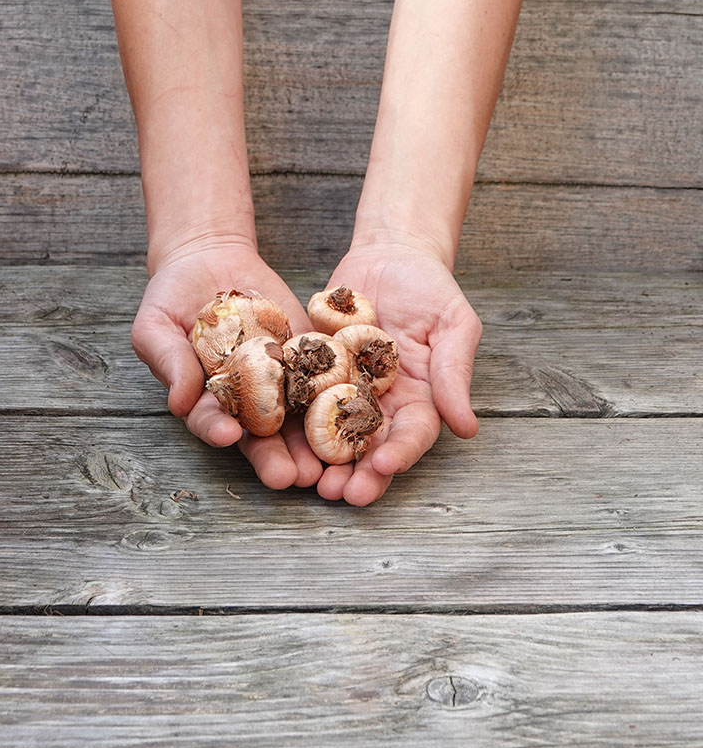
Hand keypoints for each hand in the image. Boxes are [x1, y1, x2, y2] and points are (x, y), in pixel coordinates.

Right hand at [131, 241, 321, 489]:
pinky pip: (323, 375)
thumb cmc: (172, 297)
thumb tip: (179, 402)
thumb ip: (168, 361)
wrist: (211, 259)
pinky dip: (336, 395)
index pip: (212, 422)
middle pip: (261, 435)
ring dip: (311, 444)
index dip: (217, 430)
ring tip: (323, 465)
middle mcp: (246, 398)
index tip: (227, 435)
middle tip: (288, 478)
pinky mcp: (306, 354)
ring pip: (297, 418)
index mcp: (207, 399)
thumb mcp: (157, 325)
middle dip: (274, 457)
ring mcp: (279, 378)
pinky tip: (350, 410)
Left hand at [317, 243, 482, 505]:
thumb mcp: (453, 325)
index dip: (399, 454)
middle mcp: (381, 402)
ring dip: (323, 459)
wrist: (389, 253)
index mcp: (419, 398)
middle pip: (370, 446)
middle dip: (356, 473)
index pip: (411, 435)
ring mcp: (345, 388)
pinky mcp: (315, 369)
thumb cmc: (430, 288)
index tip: (382, 466)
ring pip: (333, 433)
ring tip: (309, 481)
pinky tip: (279, 435)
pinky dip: (292, 418)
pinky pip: (302, 396)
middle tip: (338, 494)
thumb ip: (454, 374)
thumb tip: (468, 428)